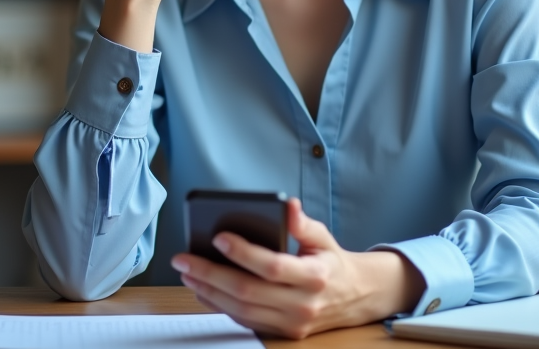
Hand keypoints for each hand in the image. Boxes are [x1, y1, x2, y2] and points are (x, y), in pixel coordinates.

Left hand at [170, 198, 423, 339]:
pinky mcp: (282, 333)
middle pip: (248, 291)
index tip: (219, 237)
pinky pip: (244, 321)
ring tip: (187, 273)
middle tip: (184, 259)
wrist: (354, 297)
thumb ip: (303, 223)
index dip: (243, 253)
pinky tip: (202, 290)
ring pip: (241, 310)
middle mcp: (303, 304)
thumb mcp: (323, 237)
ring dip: (208, 292)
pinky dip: (219, 305)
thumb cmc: (332, 262)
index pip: (273, 266)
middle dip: (210, 274)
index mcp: (315, 277)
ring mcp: (292, 323)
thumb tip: (288, 205)